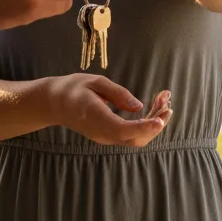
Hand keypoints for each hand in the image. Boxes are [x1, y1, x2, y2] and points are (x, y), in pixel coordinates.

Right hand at [45, 75, 172, 146]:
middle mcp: (102, 134)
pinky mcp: (109, 135)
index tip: (160, 119)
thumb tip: (139, 106)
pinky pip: (131, 134)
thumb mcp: (95, 82)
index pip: (124, 130)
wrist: (54, 104)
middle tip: (167, 99)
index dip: (144, 127)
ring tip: (164, 98)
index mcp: (96, 119)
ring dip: (154, 121)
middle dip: (156, 122)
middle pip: (136, 138)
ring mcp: (106, 137)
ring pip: (136, 138)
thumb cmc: (73, 88)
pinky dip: (146, 122)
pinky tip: (154, 106)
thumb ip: (117, 93)